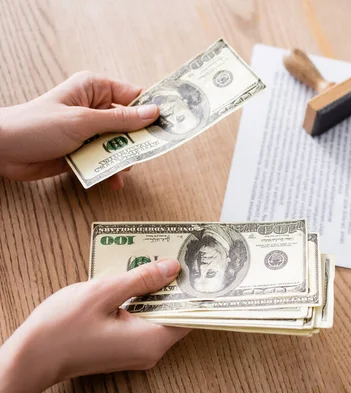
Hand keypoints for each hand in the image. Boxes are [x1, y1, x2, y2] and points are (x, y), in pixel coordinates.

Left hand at [0, 71, 159, 189]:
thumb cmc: (36, 125)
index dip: (151, 111)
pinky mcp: (83, 151)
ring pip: (120, 145)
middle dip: (138, 141)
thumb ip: (121, 120)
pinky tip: (112, 180)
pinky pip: (106, 160)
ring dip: (123, 159)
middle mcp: (94, 108)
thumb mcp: (83, 121)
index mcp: (95, 88)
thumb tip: (154, 113)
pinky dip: (110, 171)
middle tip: (145, 154)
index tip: (169, 126)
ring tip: (121, 170)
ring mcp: (89, 131)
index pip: (134, 96)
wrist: (3, 151)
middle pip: (130, 124)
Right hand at [0, 259, 190, 392]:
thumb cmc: (61, 329)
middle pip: (175, 313)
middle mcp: (149, 351)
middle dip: (175, 286)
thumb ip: (141, 279)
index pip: (189, 314)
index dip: (194, 290)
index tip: (198, 267)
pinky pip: (143, 322)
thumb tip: (172, 268)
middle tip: (175, 257)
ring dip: (157, 292)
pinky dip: (143, 302)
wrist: (29, 358)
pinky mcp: (124, 348)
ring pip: (158, 316)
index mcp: (150, 340)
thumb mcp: (103, 293)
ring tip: (156, 263)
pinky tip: (135, 282)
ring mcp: (136, 352)